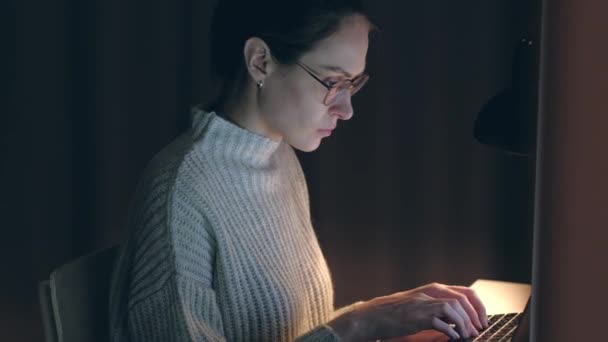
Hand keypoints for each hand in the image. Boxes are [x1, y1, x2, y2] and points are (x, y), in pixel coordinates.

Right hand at [327, 283, 487, 340]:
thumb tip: (458, 321)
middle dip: (475, 315)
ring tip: (468, 335)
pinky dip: (452, 331)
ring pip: (455, 309)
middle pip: (463, 299)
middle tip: (479, 330)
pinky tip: (453, 337)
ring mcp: (424, 303)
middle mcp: (430, 293)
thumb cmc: (394, 314)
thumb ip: (436, 309)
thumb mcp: (418, 307)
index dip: (477, 306)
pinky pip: (443, 322)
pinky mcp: (418, 316)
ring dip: (465, 324)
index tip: (482, 320)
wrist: (373, 315)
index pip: (464, 292)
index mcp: (432, 289)